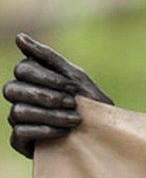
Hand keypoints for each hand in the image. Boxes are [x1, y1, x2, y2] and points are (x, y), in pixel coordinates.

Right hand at [4, 33, 112, 158]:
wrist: (100, 133)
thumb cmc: (86, 101)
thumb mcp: (73, 76)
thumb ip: (47, 56)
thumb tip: (18, 36)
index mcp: (28, 77)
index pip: (22, 69)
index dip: (47, 78)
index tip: (72, 86)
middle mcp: (17, 96)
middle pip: (12, 89)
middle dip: (46, 97)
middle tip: (72, 103)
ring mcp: (16, 118)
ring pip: (18, 112)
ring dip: (50, 115)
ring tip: (74, 119)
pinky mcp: (19, 140)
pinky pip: (19, 133)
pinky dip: (44, 131)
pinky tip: (64, 132)